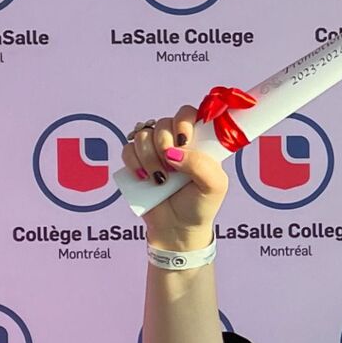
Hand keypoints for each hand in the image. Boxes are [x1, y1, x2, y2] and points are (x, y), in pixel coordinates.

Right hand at [121, 107, 228, 249]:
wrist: (177, 229)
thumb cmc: (200, 205)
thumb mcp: (214, 186)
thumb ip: (200, 165)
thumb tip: (173, 153)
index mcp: (198, 141)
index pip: (188, 113)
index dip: (182, 121)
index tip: (183, 140)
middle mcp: (175, 142)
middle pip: (162, 122)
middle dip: (163, 144)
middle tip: (171, 168)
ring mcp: (154, 150)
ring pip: (142, 134)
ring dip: (149, 157)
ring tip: (160, 180)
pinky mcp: (137, 162)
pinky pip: (127, 148)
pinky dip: (133, 161)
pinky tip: (144, 178)